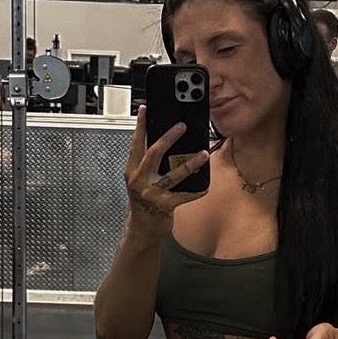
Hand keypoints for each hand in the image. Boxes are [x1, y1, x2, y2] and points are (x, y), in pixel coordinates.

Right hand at [124, 105, 209, 225]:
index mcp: (132, 170)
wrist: (141, 229)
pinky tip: (205, 186)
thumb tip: (166, 143)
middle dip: (168, 138)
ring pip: (173, 174)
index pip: (136, 143)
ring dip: (190, 163)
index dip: (140, 126)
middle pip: (154, 153)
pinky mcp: (164, 206)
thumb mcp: (140, 180)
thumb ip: (148, 164)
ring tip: (203, 154)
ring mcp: (151, 193)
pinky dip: (196, 191)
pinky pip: (184, 196)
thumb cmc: (143, 202)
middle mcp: (139, 180)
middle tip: (181, 126)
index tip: (146, 109)